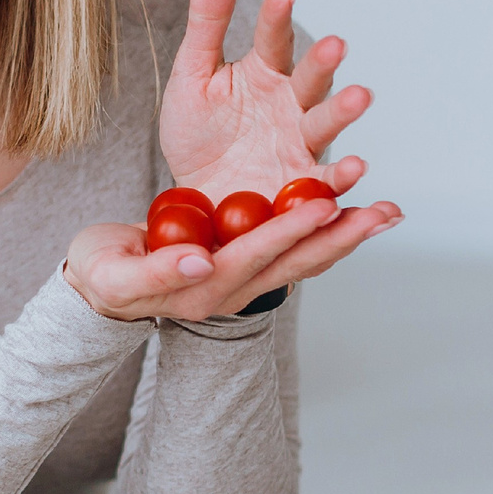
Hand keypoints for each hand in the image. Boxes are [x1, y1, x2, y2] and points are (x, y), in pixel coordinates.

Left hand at [59, 0, 401, 321]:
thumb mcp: (192, 72)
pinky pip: (326, 180)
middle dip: (323, 64)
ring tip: (360, 96)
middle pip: (310, 80)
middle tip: (334, 45)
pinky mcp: (303, 188)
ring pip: (325, 124)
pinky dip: (343, 175)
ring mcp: (300, 145)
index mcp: (264, 72)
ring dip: (344, 111)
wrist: (194, 202)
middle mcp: (291, 105)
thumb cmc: (196, 133)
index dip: (277, 17)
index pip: (273, 39)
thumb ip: (209, 15)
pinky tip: (355, 167)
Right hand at [63, 190, 384, 320]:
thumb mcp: (116, 274)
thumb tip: (201, 260)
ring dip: (348, 233)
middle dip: (343, 237)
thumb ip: (158, 271)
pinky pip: (297, 245)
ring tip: (390, 211)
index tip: (322, 205)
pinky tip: (356, 205)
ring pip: (307, 256)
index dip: (289, 230)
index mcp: (206, 288)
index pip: (256, 255)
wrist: (103, 285)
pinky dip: (329, 228)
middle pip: (299, 262)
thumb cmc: (103, 274)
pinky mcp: (250, 262)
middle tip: (385, 213)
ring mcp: (247, 278)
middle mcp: (237, 288)